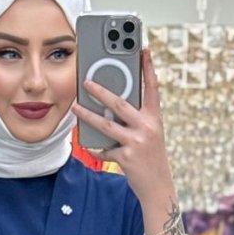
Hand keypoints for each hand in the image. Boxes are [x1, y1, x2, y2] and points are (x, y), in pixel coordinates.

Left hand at [71, 46, 172, 199]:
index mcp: (154, 118)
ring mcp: (137, 142)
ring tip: (75, 108)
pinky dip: (95, 147)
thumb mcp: (149, 134)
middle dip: (101, 91)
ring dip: (88, 115)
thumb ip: (134, 119)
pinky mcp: (127, 157)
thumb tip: (110, 106)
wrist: (158, 186)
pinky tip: (88, 144)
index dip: (148, 67)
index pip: (152, 87)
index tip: (143, 48)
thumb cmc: (150, 157)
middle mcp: (147, 127)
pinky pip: (104, 149)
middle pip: (120, 104)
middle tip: (86, 81)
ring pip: (107, 125)